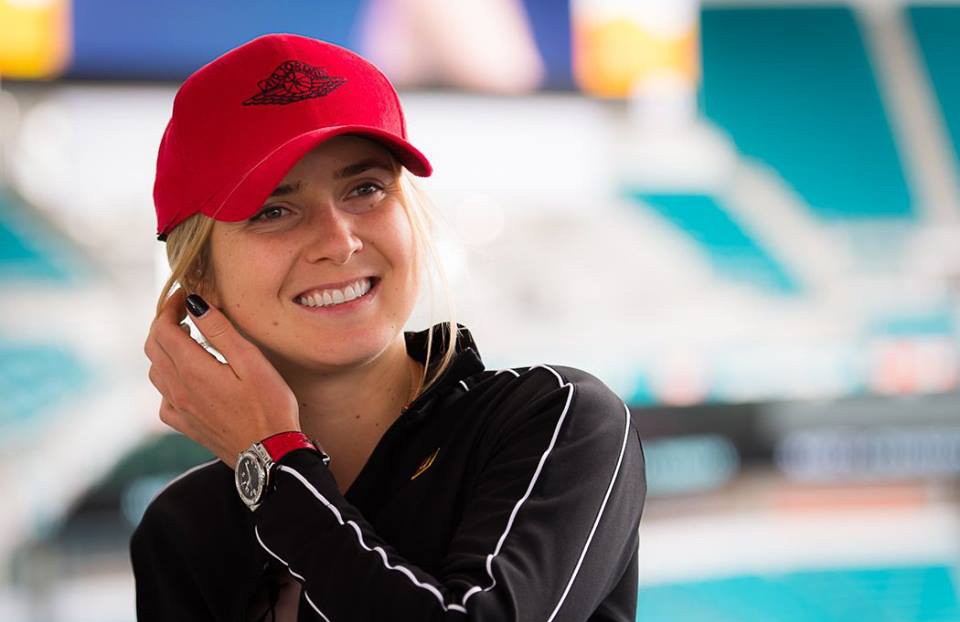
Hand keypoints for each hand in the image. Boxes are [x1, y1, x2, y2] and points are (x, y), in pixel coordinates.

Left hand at [143, 287, 300, 467]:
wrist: (269, 455)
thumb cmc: (269, 406)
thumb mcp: (251, 361)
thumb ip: (220, 330)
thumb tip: (195, 304)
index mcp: (193, 370)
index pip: (164, 329)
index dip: (170, 307)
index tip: (185, 295)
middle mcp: (178, 389)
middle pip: (153, 347)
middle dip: (164, 324)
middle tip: (185, 313)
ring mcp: (179, 410)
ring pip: (155, 371)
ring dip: (164, 350)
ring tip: (187, 340)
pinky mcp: (186, 426)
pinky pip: (163, 398)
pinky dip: (168, 380)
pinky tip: (187, 379)